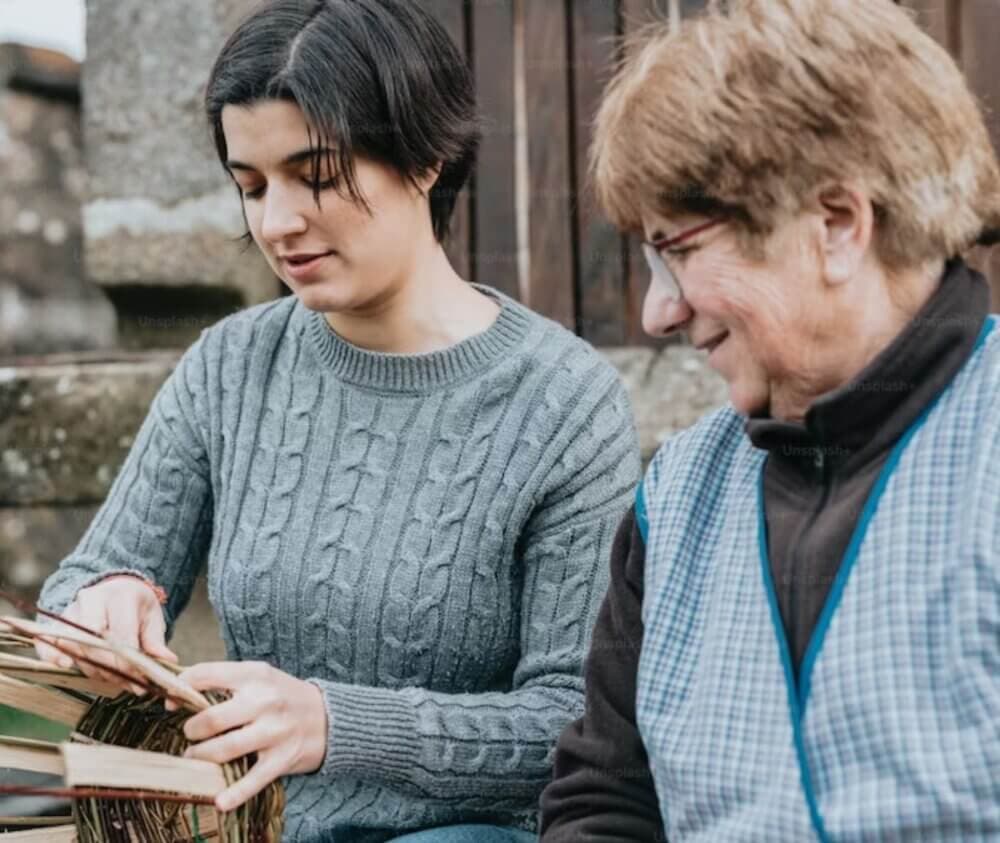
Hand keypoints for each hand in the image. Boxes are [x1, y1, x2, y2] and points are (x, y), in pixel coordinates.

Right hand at [34, 576, 176, 693]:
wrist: (116, 588)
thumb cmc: (136, 607)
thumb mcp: (152, 617)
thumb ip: (155, 641)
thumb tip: (167, 662)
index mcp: (121, 596)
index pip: (120, 633)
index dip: (128, 660)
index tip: (139, 680)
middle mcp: (92, 600)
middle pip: (94, 641)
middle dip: (110, 668)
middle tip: (127, 685)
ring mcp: (72, 610)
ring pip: (75, 645)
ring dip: (92, 669)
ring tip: (113, 681)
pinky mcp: (57, 622)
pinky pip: (48, 641)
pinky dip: (53, 657)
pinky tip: (66, 667)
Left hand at [167, 661, 327, 811]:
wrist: (329, 717)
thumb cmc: (283, 696)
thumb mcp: (260, 677)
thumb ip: (225, 681)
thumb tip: (179, 691)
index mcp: (256, 675)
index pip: (207, 675)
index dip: (181, 688)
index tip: (171, 702)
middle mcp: (265, 700)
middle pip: (213, 718)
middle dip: (192, 730)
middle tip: (189, 734)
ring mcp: (275, 731)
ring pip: (226, 748)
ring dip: (202, 756)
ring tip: (195, 756)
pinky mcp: (282, 758)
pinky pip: (254, 779)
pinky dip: (236, 793)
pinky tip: (220, 801)